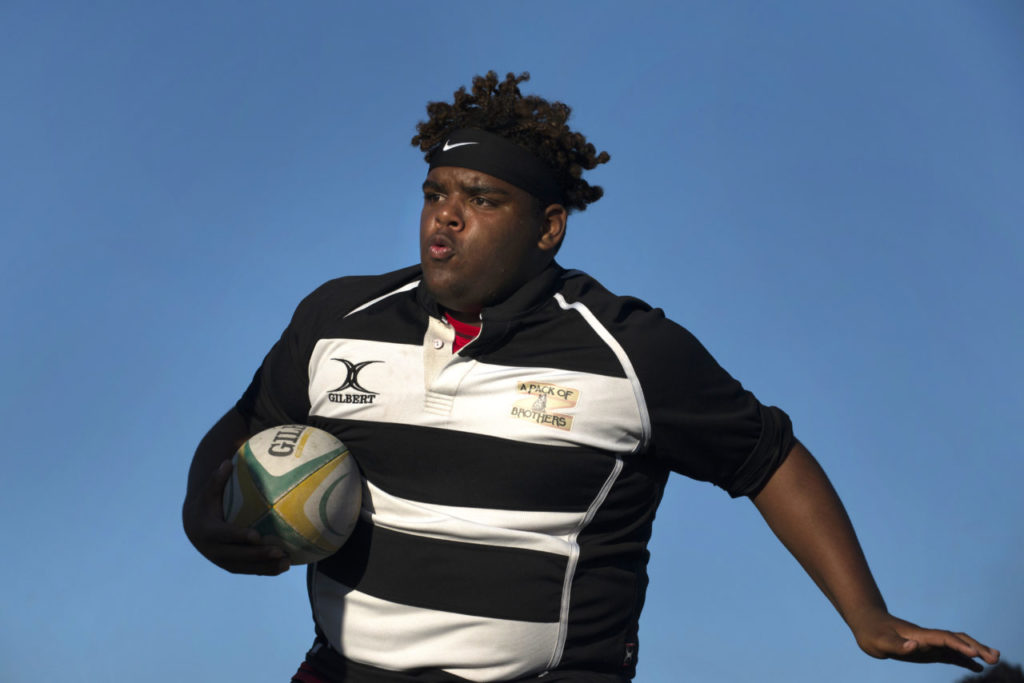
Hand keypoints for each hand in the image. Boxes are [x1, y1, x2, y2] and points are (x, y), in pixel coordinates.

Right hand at [182, 459, 290, 575]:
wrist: (194, 526)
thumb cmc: (207, 503)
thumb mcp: (208, 491)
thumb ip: (217, 479)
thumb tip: (227, 462)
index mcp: (207, 531)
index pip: (224, 535)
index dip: (239, 536)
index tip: (256, 535)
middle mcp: (212, 550)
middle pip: (237, 555)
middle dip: (258, 555)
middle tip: (279, 551)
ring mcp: (221, 560)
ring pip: (245, 567)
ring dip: (265, 567)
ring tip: (287, 563)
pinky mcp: (230, 566)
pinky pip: (249, 570)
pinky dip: (265, 571)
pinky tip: (284, 566)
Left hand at [851, 609, 999, 671]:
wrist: (867, 624)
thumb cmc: (872, 633)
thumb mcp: (879, 641)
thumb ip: (896, 645)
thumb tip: (914, 646)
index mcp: (918, 636)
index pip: (944, 639)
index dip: (959, 645)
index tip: (975, 654)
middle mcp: (927, 638)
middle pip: (956, 639)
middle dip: (975, 647)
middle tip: (995, 658)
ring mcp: (928, 643)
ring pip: (957, 645)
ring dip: (975, 651)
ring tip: (995, 660)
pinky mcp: (926, 650)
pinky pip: (949, 655)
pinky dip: (964, 661)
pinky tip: (977, 668)